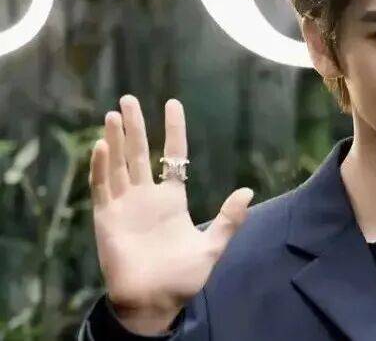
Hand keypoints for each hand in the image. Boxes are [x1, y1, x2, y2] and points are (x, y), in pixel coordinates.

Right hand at [88, 95, 253, 321]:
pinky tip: (103, 146)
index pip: (172, 156)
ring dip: (116, 139)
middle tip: (127, 99)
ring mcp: (125, 206)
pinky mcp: (107, 218)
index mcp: (172, 200)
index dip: (173, 130)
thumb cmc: (183, 277)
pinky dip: (102, 167)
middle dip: (134, 126)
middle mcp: (147, 197)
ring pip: (119, 164)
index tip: (172, 103)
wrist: (155, 302)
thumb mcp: (212, 246)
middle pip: (139, 153)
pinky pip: (103, 187)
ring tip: (113, 113)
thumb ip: (228, 219)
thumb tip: (248, 190)